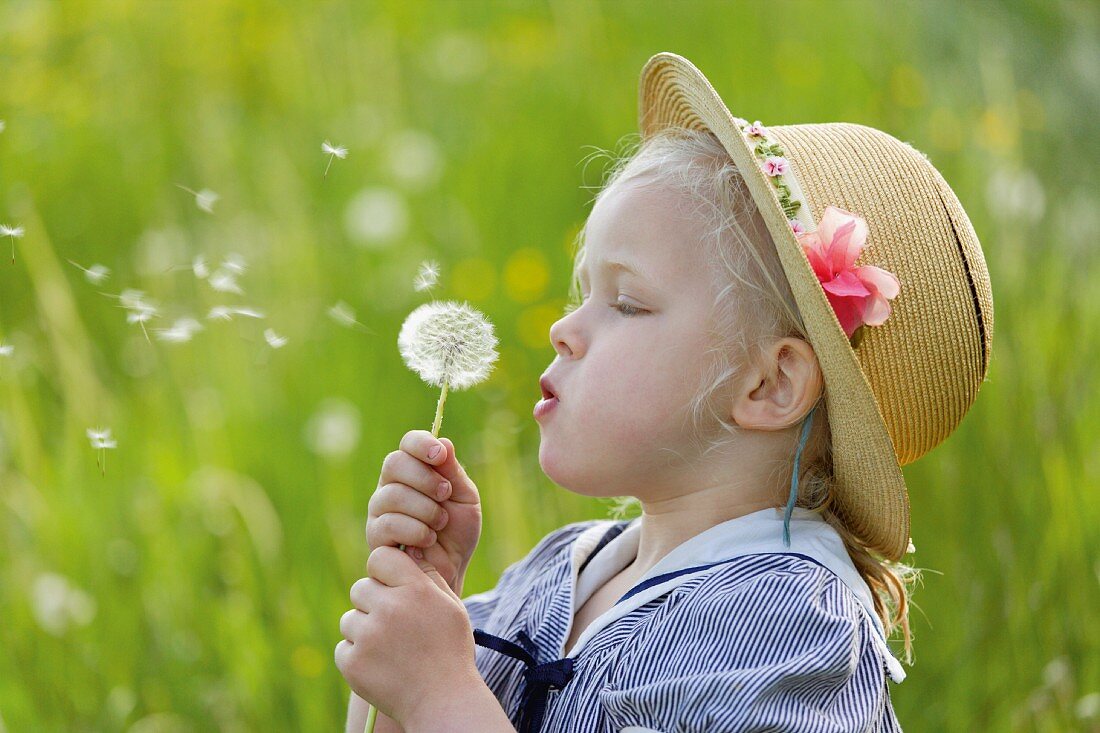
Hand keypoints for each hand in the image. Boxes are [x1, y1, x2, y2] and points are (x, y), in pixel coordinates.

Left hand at [335, 546, 484, 725]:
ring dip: (364, 629)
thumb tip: (408, 550)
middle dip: (373, 602)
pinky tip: (381, 665)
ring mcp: (368, 636)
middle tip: (393, 624)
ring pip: (349, 618)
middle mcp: (390, 608)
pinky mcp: (352, 662)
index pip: (380, 558)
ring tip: (389, 648)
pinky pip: (343, 646)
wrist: (442, 701)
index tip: (392, 585)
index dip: (385, 570)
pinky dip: (357, 656)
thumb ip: (428, 576)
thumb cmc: (450, 651)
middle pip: (361, 588)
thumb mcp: (451, 606)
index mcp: (416, 590)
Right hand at [368, 431, 481, 594]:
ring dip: (425, 509)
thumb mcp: (465, 498)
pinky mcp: (375, 535)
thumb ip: (453, 472)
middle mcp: (391, 485)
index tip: (439, 455)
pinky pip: (389, 523)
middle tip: (445, 494)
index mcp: (414, 470)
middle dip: (425, 478)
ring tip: (440, 523)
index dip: (421, 444)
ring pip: (393, 494)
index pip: (408, 444)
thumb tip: (444, 442)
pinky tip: (429, 539)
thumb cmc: (457, 532)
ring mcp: (379, 509)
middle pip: (394, 463)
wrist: (452, 570)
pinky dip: (416, 531)